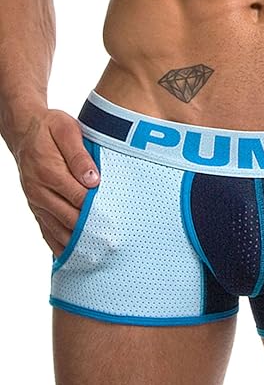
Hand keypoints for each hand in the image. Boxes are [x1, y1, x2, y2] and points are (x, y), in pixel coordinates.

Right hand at [14, 108, 100, 257]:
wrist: (24, 130)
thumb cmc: (51, 128)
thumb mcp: (66, 130)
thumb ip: (80, 155)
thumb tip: (93, 179)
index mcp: (50, 172)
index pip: (78, 198)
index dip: (98, 210)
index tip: (118, 221)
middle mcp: (40, 191)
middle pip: (69, 218)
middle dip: (92, 232)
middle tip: (115, 244)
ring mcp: (36, 202)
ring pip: (58, 230)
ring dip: (78, 244)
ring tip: (101, 255)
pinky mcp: (36, 208)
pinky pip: (47, 232)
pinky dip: (61, 246)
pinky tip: (76, 256)